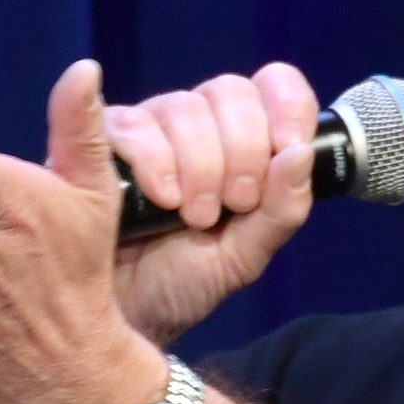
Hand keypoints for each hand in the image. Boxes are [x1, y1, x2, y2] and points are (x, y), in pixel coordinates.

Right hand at [102, 63, 322, 345]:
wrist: (124, 318)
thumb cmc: (182, 283)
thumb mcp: (245, 256)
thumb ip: (282, 210)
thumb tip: (300, 153)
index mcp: (241, 141)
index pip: (273, 85)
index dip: (287, 105)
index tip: (289, 146)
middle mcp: (196, 124)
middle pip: (230, 91)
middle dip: (243, 149)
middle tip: (235, 204)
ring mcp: (148, 127)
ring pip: (184, 107)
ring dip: (200, 166)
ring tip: (193, 217)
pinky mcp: (103, 140)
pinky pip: (135, 124)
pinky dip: (156, 162)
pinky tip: (163, 200)